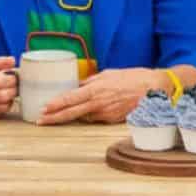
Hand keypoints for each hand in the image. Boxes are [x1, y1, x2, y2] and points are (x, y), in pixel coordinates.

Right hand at [0, 56, 17, 118]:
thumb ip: (1, 62)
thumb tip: (13, 61)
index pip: (1, 81)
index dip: (13, 80)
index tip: (15, 77)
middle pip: (3, 95)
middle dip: (14, 90)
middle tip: (15, 86)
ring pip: (2, 106)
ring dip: (10, 99)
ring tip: (9, 92)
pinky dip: (3, 106)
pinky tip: (2, 99)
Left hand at [36, 67, 159, 124]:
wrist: (155, 90)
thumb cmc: (133, 78)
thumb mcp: (108, 74)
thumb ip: (91, 82)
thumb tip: (77, 86)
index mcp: (96, 90)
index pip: (70, 99)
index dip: (55, 105)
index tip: (43, 109)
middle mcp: (98, 105)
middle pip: (72, 114)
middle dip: (54, 118)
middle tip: (40, 121)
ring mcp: (105, 115)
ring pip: (84, 116)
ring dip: (73, 116)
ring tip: (58, 115)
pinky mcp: (112, 120)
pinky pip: (96, 118)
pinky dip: (90, 115)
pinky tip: (89, 111)